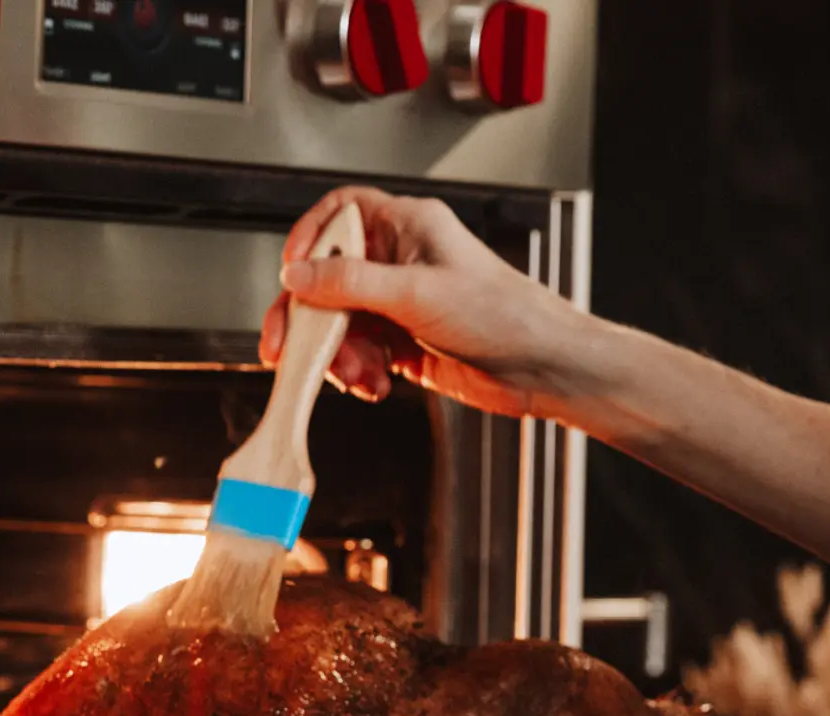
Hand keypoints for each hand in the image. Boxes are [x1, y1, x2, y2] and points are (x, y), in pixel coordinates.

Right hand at [259, 187, 585, 414]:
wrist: (541, 367)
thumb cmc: (502, 314)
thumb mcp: (416, 293)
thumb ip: (351, 285)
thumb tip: (298, 277)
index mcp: (407, 227)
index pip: (341, 215)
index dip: (309, 239)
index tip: (290, 273)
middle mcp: (402, 262)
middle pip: (330, 280)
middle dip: (310, 318)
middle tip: (288, 349)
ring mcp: (403, 305)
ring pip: (343, 324)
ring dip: (338, 355)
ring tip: (356, 377)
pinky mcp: (408, 345)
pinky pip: (364, 355)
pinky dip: (360, 373)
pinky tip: (375, 386)